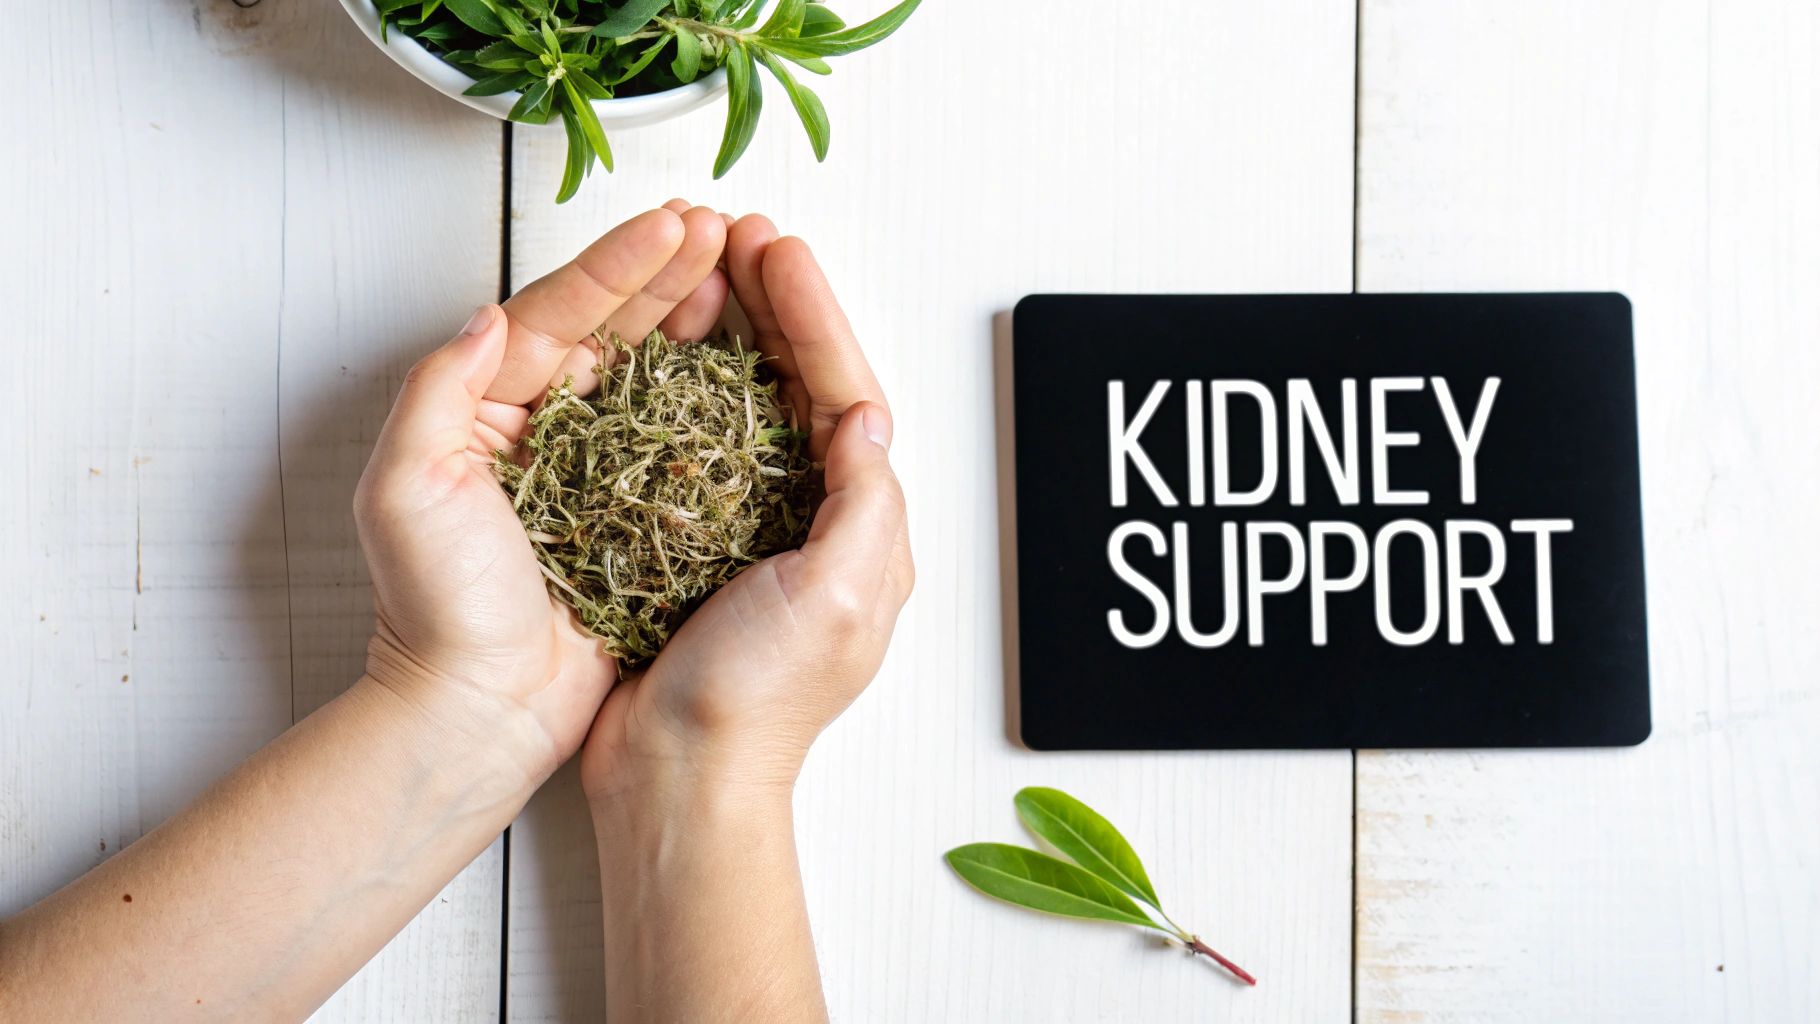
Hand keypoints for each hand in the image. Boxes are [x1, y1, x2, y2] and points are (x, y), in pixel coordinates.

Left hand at [353, 202, 731, 784]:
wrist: (481, 708)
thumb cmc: (437, 608)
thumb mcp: (405, 487)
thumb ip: (438, 391)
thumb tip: (488, 316)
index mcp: (487, 408)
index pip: (558, 315)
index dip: (618, 265)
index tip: (672, 226)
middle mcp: (543, 427)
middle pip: (611, 328)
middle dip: (666, 274)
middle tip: (720, 230)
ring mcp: (595, 469)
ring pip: (651, 373)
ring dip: (693, 318)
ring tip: (738, 272)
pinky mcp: (636, 513)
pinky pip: (678, 440)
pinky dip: (711, 396)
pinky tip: (744, 362)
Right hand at [581, 214, 914, 801]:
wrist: (681, 776)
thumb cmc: (759, 698)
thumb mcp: (836, 596)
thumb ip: (862, 502)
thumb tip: (865, 414)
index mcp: (865, 530)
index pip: (847, 394)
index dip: (814, 317)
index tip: (777, 252)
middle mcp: (823, 524)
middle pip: (807, 388)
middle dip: (781, 310)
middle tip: (744, 238)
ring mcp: (764, 535)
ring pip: (758, 408)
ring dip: (741, 339)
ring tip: (711, 274)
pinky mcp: (706, 548)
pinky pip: (709, 449)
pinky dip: (694, 394)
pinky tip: (670, 359)